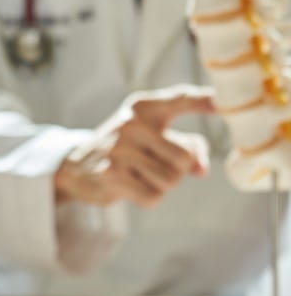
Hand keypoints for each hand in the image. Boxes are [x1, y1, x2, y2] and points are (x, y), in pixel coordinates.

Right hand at [54, 84, 214, 207]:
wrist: (74, 164)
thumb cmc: (125, 149)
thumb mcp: (152, 137)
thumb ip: (185, 146)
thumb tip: (201, 170)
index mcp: (144, 107)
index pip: (180, 98)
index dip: (204, 100)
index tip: (221, 102)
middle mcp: (132, 123)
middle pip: (185, 157)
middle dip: (178, 170)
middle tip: (152, 165)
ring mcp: (119, 149)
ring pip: (171, 180)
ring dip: (161, 185)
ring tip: (138, 174)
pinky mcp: (111, 175)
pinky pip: (153, 197)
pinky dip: (147, 198)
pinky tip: (129, 186)